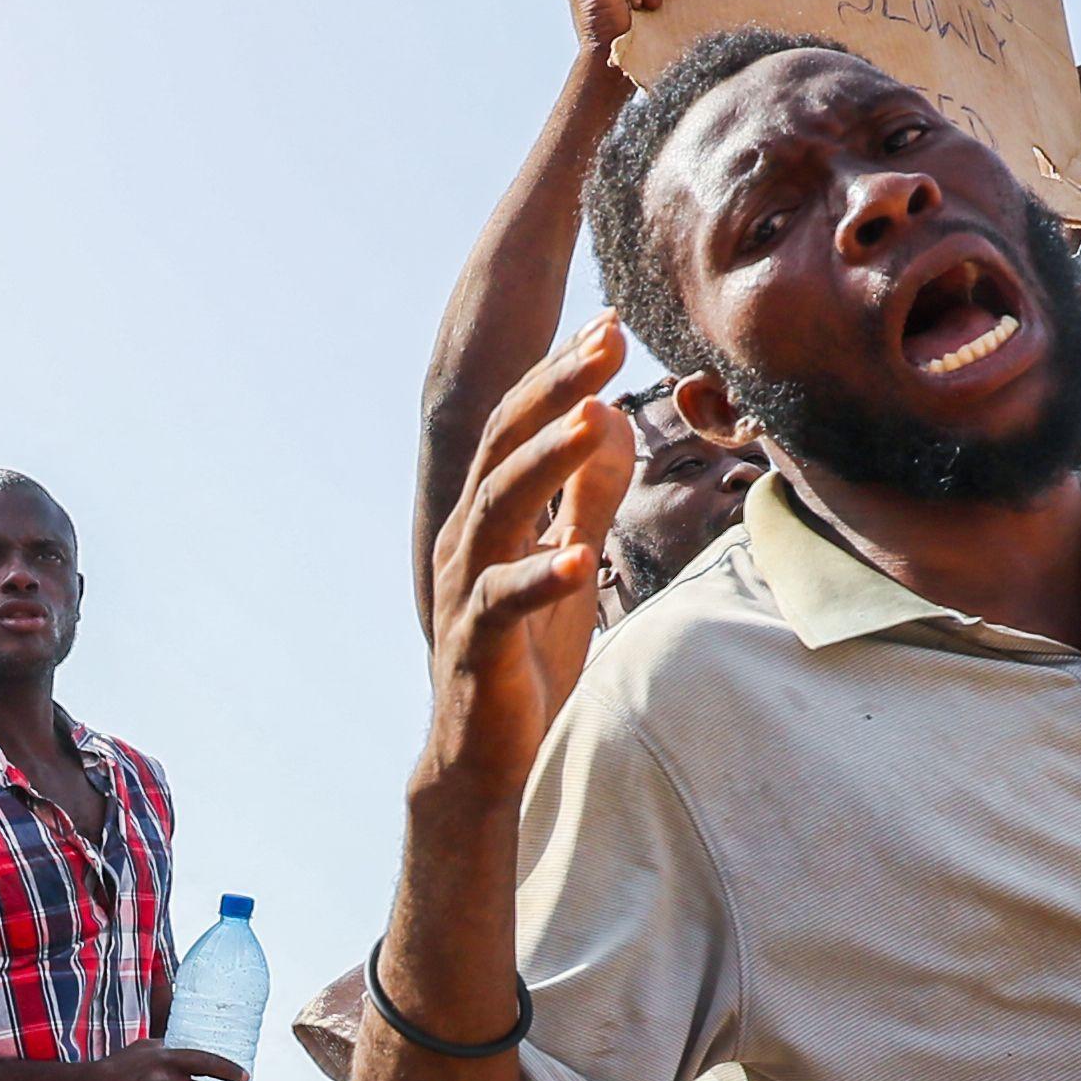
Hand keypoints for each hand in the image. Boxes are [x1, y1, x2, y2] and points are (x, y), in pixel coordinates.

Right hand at [418, 320, 635, 802]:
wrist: (484, 758)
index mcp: (489, 515)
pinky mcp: (476, 647)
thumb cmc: (525, 659)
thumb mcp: (566, 561)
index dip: (560, 373)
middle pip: (504, 446)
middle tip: (604, 341)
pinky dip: (539, 577)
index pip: (519, 425)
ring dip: (545, 459)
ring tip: (593, 417)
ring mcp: (466, 591)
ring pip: (498, 508)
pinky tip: (579, 559)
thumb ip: (584, 495)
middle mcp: (468, 540)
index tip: (607, 322)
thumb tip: (614, 421)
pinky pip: (502, 603)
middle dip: (554, 390)